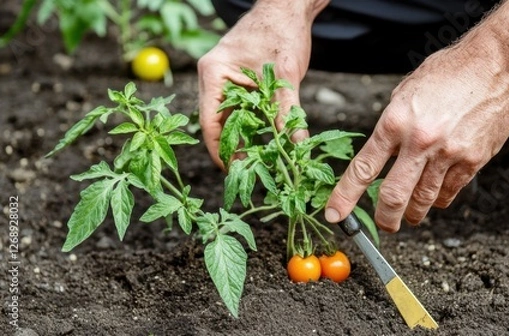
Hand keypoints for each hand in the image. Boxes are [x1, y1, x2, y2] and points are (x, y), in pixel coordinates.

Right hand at [197, 0, 324, 168]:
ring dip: (244, 141)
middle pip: (218, 124)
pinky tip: (265, 145)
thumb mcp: (286, 73)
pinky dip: (253, 128)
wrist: (288, 7)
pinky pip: (241, 112)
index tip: (235, 173)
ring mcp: (225, 82)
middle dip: (234, 150)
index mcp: (214, 74)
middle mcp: (214, 80)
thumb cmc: (282, 31)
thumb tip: (295, 145)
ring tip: (259, 165)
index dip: (221, 151)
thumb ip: (288, 110)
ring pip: (230, 120)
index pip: (211, 122)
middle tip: (250, 175)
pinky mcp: (239, 84)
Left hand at [325, 44, 508, 231]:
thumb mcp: (405, 91)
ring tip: (411, 215)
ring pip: (423, 200)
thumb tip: (382, 151)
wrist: (496, 64)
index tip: (335, 214)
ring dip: (414, 213)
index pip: (363, 169)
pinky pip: (449, 193)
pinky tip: (435, 196)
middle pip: (393, 197)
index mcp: (395, 122)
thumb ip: (392, 124)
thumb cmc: (449, 72)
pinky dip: (438, 199)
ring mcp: (448, 153)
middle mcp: (419, 141)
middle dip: (384, 219)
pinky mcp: (472, 160)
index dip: (345, 197)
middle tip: (383, 225)